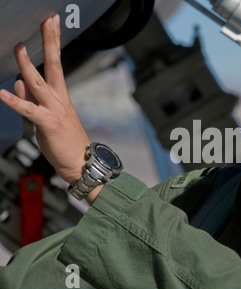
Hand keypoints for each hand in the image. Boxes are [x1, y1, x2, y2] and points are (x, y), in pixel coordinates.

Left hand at [0, 15, 89, 187]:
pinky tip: (2, 93)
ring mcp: (55, 110)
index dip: (54, 42)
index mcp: (60, 95)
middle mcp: (59, 99)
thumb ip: (32, 98)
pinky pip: (29, 110)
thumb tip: (16, 83)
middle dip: (50, 42)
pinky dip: (15, 101)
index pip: (56, 63)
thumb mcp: (47, 117)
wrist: (81, 162)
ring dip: (28, 65)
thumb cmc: (66, 141)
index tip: (52, 24)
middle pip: (53, 65)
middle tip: (47, 22)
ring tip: (19, 48)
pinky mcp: (48, 123)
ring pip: (39, 83)